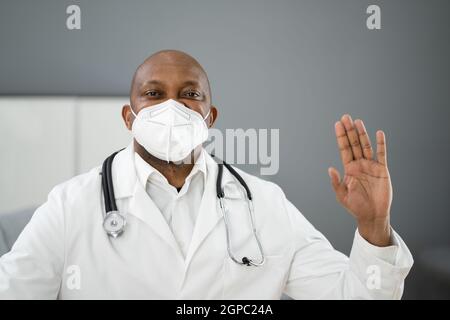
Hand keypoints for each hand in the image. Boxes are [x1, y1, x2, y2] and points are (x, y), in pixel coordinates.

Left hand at [328, 114, 391, 246]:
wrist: (371, 215)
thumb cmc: (355, 206)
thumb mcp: (341, 195)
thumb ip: (336, 181)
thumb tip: (330, 168)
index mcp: (349, 168)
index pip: (344, 149)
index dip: (341, 137)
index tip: (337, 124)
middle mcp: (359, 164)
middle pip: (354, 144)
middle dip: (349, 131)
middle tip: (346, 117)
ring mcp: (371, 166)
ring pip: (366, 146)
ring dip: (362, 134)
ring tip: (357, 121)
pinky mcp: (382, 170)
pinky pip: (381, 154)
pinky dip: (380, 144)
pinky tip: (379, 133)